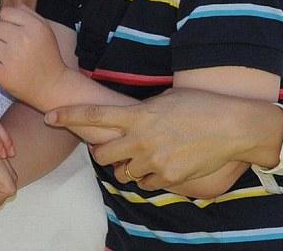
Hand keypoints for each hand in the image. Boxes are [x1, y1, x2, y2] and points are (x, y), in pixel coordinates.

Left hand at [0, 5, 69, 109]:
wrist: (52, 86)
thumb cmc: (48, 56)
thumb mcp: (45, 30)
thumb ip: (28, 14)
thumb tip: (8, 8)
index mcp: (34, 26)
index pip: (6, 13)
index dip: (8, 22)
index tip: (14, 32)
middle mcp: (23, 39)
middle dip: (1, 36)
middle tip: (11, 47)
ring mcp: (12, 58)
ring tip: (7, 58)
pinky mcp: (3, 75)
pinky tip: (1, 67)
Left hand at [45, 89, 248, 190]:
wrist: (232, 127)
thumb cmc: (199, 105)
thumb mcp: (164, 100)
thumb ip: (140, 112)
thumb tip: (128, 120)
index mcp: (137, 115)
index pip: (93, 116)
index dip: (68, 116)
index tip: (49, 116)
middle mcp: (140, 139)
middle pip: (102, 153)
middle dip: (101, 152)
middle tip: (107, 148)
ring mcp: (154, 161)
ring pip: (123, 172)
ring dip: (125, 166)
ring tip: (140, 155)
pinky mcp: (169, 178)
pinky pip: (146, 183)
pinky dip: (147, 176)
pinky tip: (160, 164)